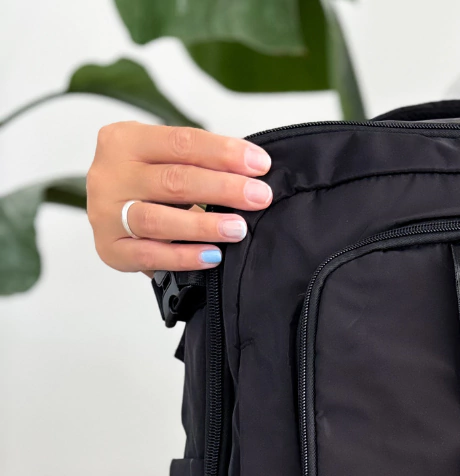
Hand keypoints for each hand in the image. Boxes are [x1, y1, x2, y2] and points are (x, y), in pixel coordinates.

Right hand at [86, 121, 273, 273]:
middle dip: (223, 188)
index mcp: (124, 140)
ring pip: (157, 219)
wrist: (107, 216)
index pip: (180, 142)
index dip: (223, 153)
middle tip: (259, 197)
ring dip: (204, 225)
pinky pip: (150, 255)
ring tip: (239, 228)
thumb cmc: (147, 185)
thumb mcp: (164, 161)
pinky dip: (185, 256)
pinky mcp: (110, 250)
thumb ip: (197, 163)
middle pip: (173, 180)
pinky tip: (213, 256)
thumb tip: (251, 174)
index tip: (259, 164)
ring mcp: (105, 214)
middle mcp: (109, 174)